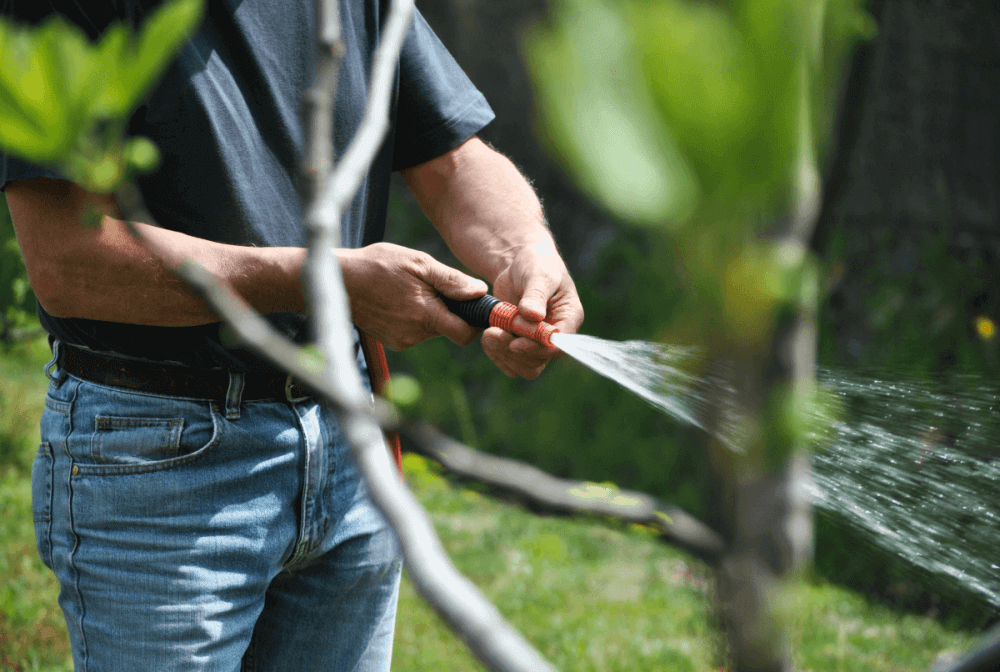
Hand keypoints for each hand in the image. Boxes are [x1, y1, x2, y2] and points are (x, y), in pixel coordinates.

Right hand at [338, 242, 487, 349]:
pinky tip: (399, 300)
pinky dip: (415, 317)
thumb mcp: (418, 263)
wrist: (338, 280)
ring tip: (411, 290)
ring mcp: (402, 340)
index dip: (474, 321)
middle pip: (449, 329)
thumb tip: (479, 292)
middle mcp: (415, 334)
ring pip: (432, 329)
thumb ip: (451, 280)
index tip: (474, 306)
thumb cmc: (378, 265)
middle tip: (434, 286)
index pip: (464, 334)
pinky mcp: (392, 341)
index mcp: (425, 315)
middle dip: (449, 310)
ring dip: (431, 312)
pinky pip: (416, 331)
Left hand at [482, 242, 583, 378]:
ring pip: (524, 366)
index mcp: (569, 318)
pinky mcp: (519, 343)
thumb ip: (536, 295)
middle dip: (515, 352)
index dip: (538, 348)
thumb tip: (533, 316)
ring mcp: (536, 342)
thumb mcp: (538, 274)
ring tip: (487, 333)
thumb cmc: (535, 263)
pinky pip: (509, 362)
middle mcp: (554, 334)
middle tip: (492, 332)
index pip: (559, 345)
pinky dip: (496, 353)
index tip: (515, 342)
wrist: (518, 262)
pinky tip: (486, 337)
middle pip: (540, 360)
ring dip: (503, 355)